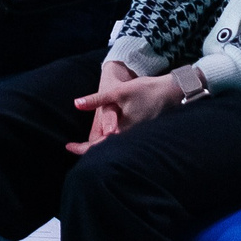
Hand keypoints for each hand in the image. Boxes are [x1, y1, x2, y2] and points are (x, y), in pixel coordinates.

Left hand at [67, 60, 182, 155]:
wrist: (172, 91)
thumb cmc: (145, 90)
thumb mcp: (118, 92)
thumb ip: (96, 100)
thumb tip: (76, 103)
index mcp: (121, 131)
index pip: (97, 146)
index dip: (81, 148)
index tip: (68, 146)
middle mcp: (129, 138)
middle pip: (105, 150)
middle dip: (88, 150)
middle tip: (72, 147)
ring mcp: (137, 136)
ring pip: (115, 147)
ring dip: (100, 147)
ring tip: (85, 146)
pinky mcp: (143, 133)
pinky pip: (124, 142)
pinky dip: (112, 142)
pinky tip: (107, 138)